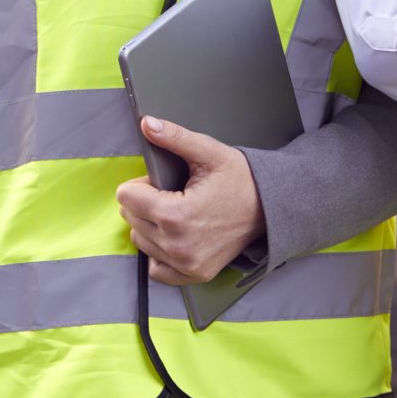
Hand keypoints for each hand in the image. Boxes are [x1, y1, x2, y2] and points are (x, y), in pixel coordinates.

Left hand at [115, 117, 266, 285]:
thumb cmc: (242, 180)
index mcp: (177, 215)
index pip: (126, 197)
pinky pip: (157, 269)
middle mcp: (178, 245)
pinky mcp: (194, 274)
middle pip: (130, 217)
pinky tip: (173, 236)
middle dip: (145, 202)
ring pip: (140, 240)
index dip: (141, 184)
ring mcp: (186, 264)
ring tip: (175, 212)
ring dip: (150, 225)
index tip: (162, 182)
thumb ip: (175, 137)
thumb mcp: (209, 152)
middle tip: (173, 194)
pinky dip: (158, 252)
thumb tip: (147, 123)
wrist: (270, 208)